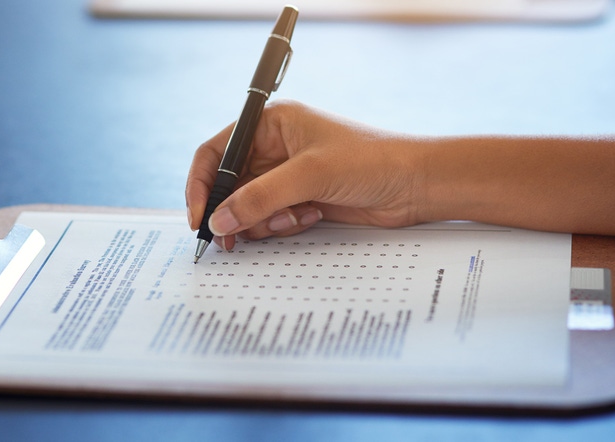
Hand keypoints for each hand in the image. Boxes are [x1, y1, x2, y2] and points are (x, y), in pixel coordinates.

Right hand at [185, 100, 426, 249]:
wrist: (415, 185)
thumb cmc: (371, 161)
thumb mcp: (309, 175)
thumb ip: (260, 197)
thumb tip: (219, 218)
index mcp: (272, 123)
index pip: (217, 151)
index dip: (202, 183)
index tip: (199, 216)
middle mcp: (275, 147)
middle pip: (231, 184)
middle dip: (231, 211)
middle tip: (229, 238)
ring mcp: (288, 175)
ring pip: (250, 206)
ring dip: (262, 220)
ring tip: (291, 219)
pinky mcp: (302, 198)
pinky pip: (272, 218)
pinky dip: (283, 225)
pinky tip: (310, 217)